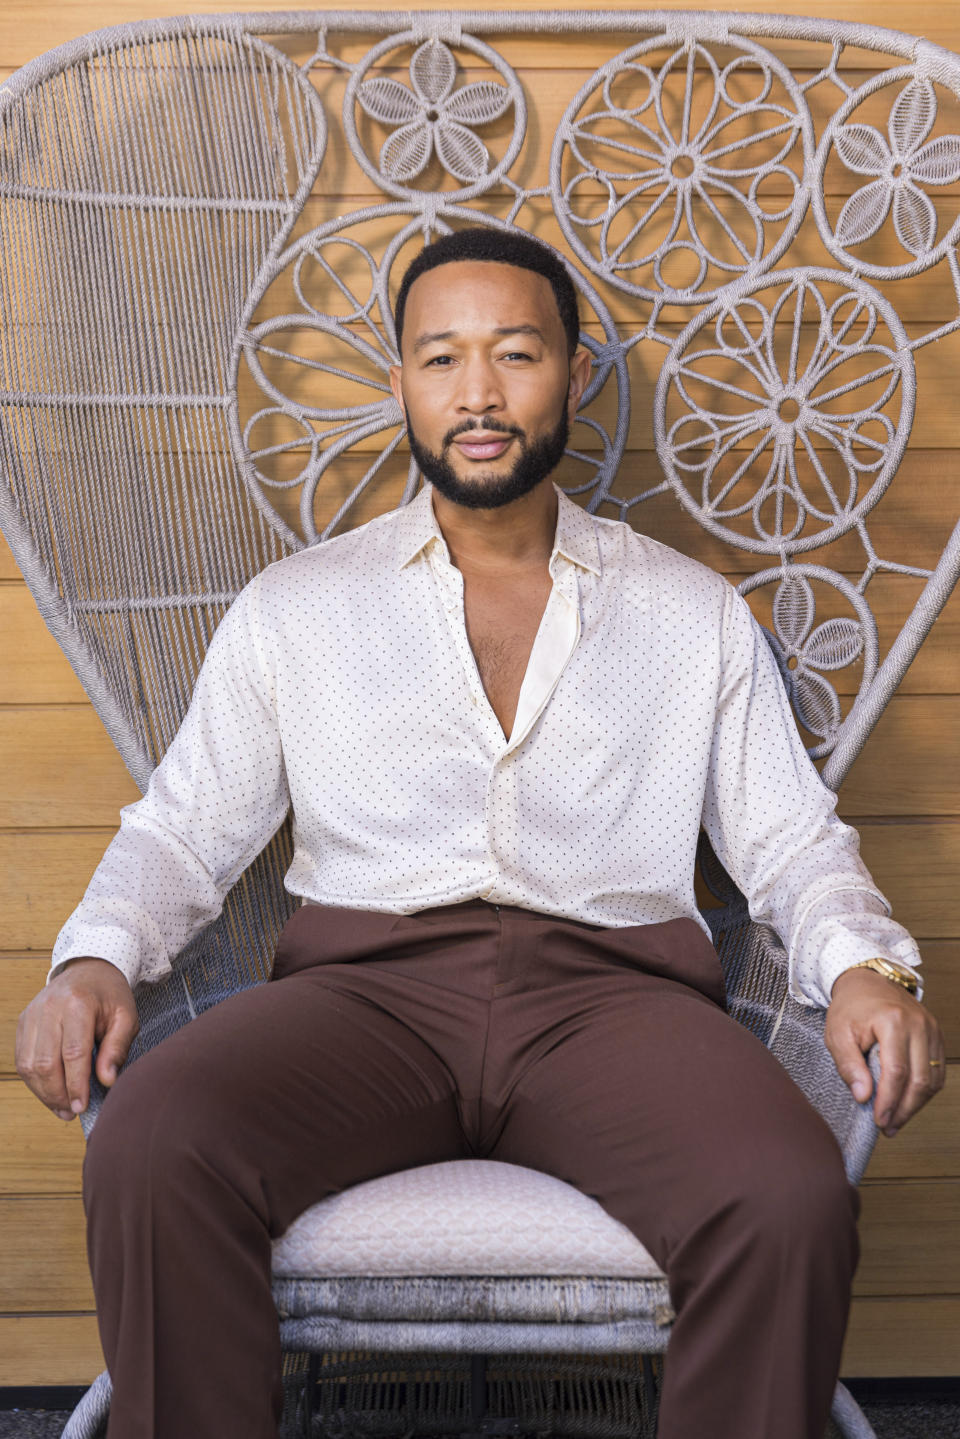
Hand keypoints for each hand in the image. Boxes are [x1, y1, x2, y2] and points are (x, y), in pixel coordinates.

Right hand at [15, 957, 138, 1120]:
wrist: (89, 970)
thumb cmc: (110, 995)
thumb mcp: (126, 1017)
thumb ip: (117, 1048)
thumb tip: (107, 1081)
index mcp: (78, 1004)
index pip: (73, 1053)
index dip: (76, 1085)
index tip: (82, 1107)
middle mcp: (49, 1008)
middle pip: (45, 1062)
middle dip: (58, 1094)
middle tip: (72, 1113)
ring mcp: (32, 1014)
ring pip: (28, 1065)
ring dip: (44, 1093)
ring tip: (62, 1108)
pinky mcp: (23, 1022)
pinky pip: (21, 1059)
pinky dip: (34, 1081)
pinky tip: (51, 1092)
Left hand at [826, 966, 944, 1135]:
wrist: (867, 982)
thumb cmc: (851, 1008)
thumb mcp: (838, 1033)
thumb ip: (848, 1065)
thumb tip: (863, 1096)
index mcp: (893, 1021)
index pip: (896, 1071)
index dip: (888, 1101)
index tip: (878, 1121)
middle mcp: (918, 1025)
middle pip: (920, 1080)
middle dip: (904, 1110)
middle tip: (888, 1127)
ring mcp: (931, 1030)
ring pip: (932, 1080)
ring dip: (915, 1105)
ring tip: (896, 1120)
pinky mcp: (936, 1036)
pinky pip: (937, 1072)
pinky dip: (924, 1092)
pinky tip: (907, 1103)